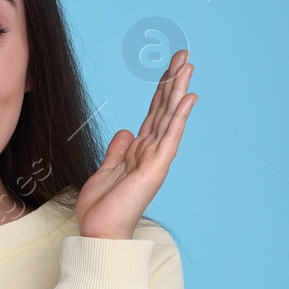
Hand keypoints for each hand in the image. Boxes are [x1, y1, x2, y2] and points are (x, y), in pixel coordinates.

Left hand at [75, 49, 196, 239]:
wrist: (99, 232)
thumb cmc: (102, 208)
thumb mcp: (105, 170)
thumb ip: (118, 150)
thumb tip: (126, 131)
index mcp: (139, 151)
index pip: (153, 114)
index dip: (161, 90)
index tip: (169, 68)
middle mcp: (151, 152)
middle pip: (164, 109)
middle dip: (173, 81)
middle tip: (183, 56)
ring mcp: (156, 159)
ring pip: (170, 117)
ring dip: (179, 91)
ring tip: (188, 66)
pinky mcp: (156, 168)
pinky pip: (170, 137)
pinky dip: (180, 116)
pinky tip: (189, 98)